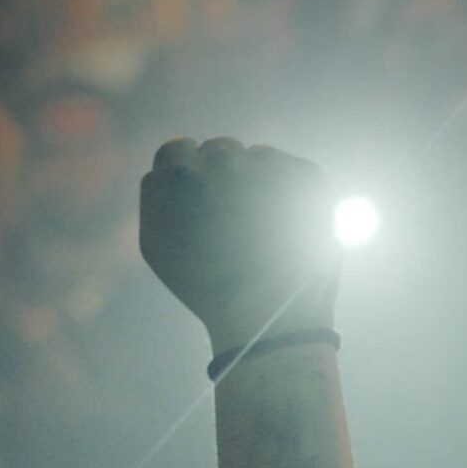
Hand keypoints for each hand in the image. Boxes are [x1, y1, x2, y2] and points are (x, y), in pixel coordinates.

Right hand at [139, 138, 337, 354]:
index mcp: (180, 173)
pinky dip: (290, 193)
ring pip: (257, 158)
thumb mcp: (158, 243)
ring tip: (262, 228)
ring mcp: (269, 166)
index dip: (189, 174)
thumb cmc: (206, 288)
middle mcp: (223, 160)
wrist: (266, 318)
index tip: (201, 196)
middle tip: (235, 217)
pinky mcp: (308, 177)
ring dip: (257, 181)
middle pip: (219, 150)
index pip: (178, 149)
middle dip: (224, 177)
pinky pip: (293, 172)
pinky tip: (287, 226)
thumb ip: (158, 197)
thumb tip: (170, 172)